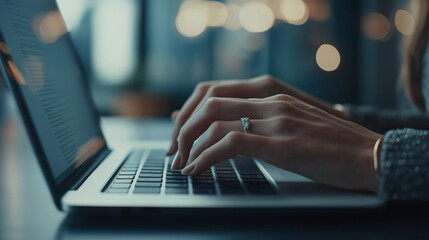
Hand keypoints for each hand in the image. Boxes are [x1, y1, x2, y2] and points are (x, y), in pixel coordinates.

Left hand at [173, 94, 380, 192]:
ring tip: (184, 165)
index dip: (189, 112)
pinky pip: (231, 143)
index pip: (214, 91)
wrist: (370, 155)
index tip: (179, 135)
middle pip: (208, 102)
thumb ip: (260, 121)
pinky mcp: (281, 144)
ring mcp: (276, 120)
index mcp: (271, 94)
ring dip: (191, 144)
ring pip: (215, 121)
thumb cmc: (330, 145)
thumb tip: (224, 132)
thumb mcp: (291, 125)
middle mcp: (270, 101)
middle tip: (175, 152)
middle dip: (183, 128)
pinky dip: (207, 157)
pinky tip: (199, 170)